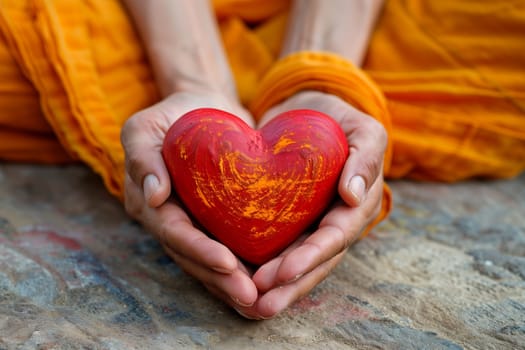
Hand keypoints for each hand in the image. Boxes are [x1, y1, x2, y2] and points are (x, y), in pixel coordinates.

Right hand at [121, 92, 259, 308]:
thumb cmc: (173, 114)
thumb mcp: (145, 127)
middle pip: (193, 257)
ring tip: (261, 302)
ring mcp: (193, 223)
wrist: (203, 106)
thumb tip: (153, 194)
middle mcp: (168, 220)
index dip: (199, 251)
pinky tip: (267, 283)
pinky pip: (228, 247)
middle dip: (220, 280)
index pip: (173, 233)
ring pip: (210, 261)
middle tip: (251, 297)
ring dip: (233, 283)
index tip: (227, 264)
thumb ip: (143, 157)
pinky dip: (243, 268)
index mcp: (147, 203)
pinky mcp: (216, 221)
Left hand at [234, 90, 386, 318]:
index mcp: (357, 205)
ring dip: (277, 287)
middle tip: (260, 304)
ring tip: (250, 305)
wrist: (307, 111)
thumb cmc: (338, 117)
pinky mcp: (290, 220)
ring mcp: (312, 224)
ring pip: (297, 262)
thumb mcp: (362, 129)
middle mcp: (336, 222)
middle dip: (290, 285)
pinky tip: (243, 281)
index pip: (335, 237)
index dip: (310, 258)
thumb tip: (353, 196)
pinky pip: (279, 247)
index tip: (282, 273)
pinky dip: (265, 266)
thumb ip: (366, 158)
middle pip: (316, 262)